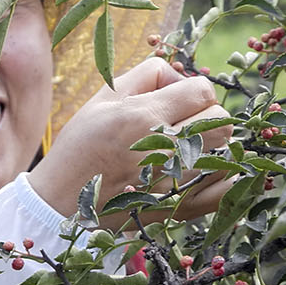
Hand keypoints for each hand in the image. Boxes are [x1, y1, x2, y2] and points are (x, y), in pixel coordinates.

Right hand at [28, 57, 232, 220]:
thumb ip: (145, 75)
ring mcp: (174, 183)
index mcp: (142, 117)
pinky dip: (223, 177)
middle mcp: (163, 150)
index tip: (180, 99)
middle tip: (185, 123)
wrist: (60, 204)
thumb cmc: (79, 146)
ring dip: (212, 146)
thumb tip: (181, 74)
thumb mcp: (102, 98)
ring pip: (225, 153)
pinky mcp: (179, 209)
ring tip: (187, 148)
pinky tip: (206, 171)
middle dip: (207, 115)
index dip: (195, 91)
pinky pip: (225, 190)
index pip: (203, 91)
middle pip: (221, 121)